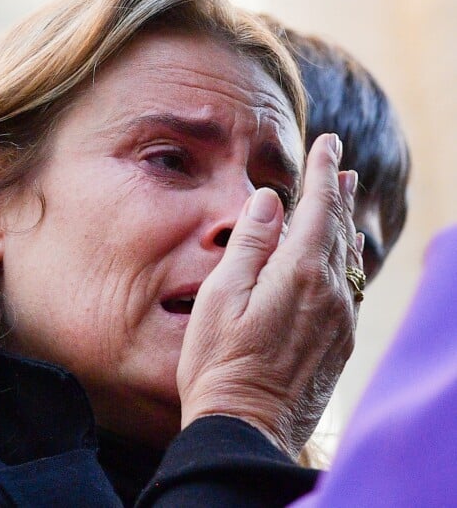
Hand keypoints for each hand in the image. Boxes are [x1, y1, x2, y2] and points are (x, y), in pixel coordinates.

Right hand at [177, 133, 362, 458]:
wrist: (245, 427)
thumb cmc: (220, 362)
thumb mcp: (222, 296)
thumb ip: (250, 244)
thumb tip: (271, 201)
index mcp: (297, 274)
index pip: (317, 207)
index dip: (321, 171)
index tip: (326, 142)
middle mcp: (328, 292)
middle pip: (337, 227)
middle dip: (336, 190)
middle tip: (339, 162)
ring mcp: (339, 318)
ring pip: (348, 254)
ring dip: (346, 220)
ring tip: (346, 194)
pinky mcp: (339, 340)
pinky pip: (351, 284)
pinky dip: (348, 257)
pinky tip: (347, 250)